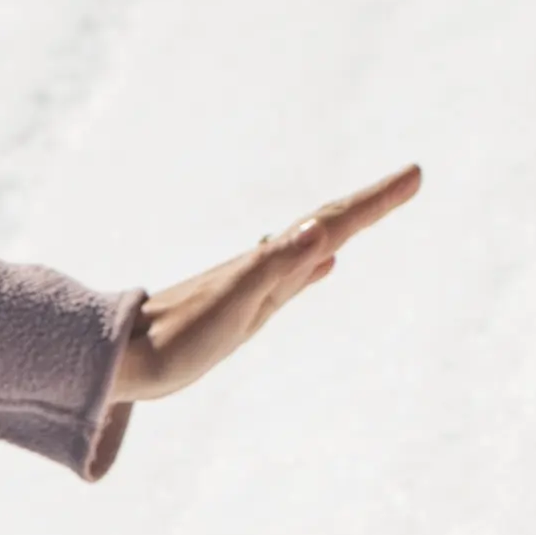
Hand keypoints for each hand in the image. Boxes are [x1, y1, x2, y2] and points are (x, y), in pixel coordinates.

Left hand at [111, 164, 421, 409]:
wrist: (121, 360)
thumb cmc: (178, 339)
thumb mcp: (235, 304)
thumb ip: (276, 267)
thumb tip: (319, 231)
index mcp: (270, 262)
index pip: (334, 223)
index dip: (376, 201)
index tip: (414, 173)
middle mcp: (265, 266)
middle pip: (327, 225)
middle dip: (370, 204)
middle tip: (410, 180)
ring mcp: (255, 285)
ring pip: (313, 247)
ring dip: (347, 227)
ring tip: (373, 211)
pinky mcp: (242, 308)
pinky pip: (293, 277)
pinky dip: (316, 264)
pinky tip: (325, 265)